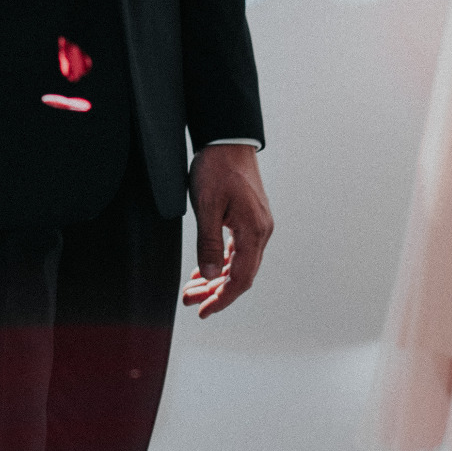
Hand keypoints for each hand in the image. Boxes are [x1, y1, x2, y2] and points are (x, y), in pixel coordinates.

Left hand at [183, 144, 272, 317]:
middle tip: (190, 302)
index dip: (222, 299)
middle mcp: (261, 232)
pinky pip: (238, 249)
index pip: (241, 279)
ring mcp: (257, 225)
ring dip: (216, 278)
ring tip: (193, 289)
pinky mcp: (250, 218)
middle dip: (215, 292)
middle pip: (240, 275)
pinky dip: (221, 261)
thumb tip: (209, 275)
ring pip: (239, 263)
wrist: (228, 139)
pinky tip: (205, 268)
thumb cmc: (217, 167)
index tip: (203, 311)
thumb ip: (208, 242)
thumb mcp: (207, 205)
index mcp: (253, 232)